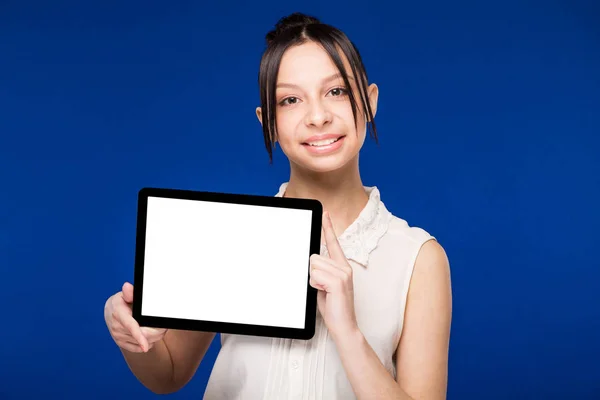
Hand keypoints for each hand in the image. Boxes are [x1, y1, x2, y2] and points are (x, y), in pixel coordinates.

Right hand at [104, 282, 166, 352]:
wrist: (110, 311)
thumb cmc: (120, 302)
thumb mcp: (124, 295)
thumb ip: (129, 292)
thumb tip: (127, 287)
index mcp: (119, 314)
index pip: (130, 327)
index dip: (139, 337)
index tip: (145, 346)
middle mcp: (117, 327)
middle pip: (141, 336)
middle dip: (156, 333)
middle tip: (164, 327)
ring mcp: (118, 336)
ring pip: (141, 343)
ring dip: (153, 338)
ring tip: (158, 329)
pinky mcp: (121, 343)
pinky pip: (137, 348)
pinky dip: (146, 344)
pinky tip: (149, 337)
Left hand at [309, 211, 358, 337]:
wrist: (344, 325)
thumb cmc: (333, 307)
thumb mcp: (324, 285)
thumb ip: (320, 271)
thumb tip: (311, 260)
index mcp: (342, 266)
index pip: (333, 243)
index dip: (328, 227)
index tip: (325, 214)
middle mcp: (344, 267)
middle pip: (314, 257)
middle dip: (311, 273)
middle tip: (321, 288)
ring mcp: (343, 274)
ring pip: (313, 266)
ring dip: (313, 280)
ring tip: (324, 291)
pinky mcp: (339, 281)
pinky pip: (315, 275)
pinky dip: (315, 285)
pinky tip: (325, 293)